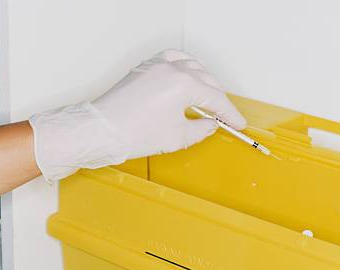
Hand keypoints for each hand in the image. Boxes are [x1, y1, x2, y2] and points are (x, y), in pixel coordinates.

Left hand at [29, 49, 244, 182]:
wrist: (101, 131)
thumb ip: (200, 129)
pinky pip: (171, 61)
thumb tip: (209, 124)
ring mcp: (155, 66)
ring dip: (203, 81)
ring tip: (207, 98)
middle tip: (224, 116)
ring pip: (190, 66)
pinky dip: (183, 69)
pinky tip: (184, 78)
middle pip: (206, 81)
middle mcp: (171, 69)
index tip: (238, 123)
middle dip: (218, 99)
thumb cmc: (132, 133)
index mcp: (183, 84)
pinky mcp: (143, 70)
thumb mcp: (176, 138)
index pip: (216, 99)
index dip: (230, 114)